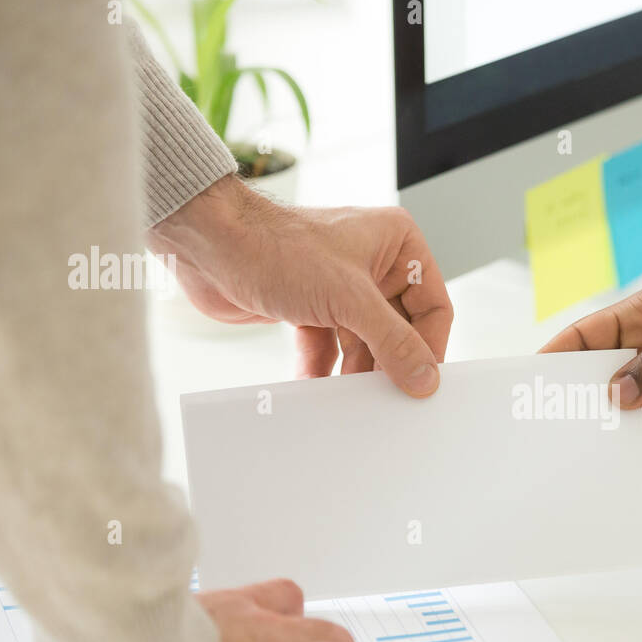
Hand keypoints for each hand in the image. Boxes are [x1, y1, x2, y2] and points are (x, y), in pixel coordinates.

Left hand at [148, 175, 452, 394]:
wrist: (208, 245)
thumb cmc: (275, 246)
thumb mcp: (349, 299)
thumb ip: (393, 342)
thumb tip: (425, 378)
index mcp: (396, 244)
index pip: (433, 306)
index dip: (429, 347)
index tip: (422, 382)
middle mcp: (373, 263)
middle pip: (398, 330)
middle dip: (388, 363)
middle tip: (387, 397)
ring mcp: (341, 287)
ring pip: (363, 342)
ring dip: (354, 371)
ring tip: (350, 398)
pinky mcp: (311, 306)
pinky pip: (329, 347)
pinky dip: (322, 368)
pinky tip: (314, 386)